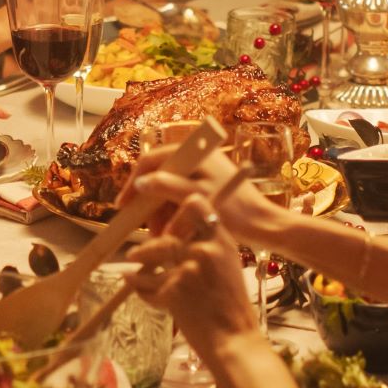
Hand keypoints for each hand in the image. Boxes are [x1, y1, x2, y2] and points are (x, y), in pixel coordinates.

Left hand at [124, 220, 262, 355]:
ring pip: (152, 257)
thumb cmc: (234, 308)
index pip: (196, 206)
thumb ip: (209, 249)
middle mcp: (204, 249)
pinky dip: (141, 289)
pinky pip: (148, 285)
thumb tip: (180, 241)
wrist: (235, 340)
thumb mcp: (229, 268)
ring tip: (128, 270)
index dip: (177, 213)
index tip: (166, 226)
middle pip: (165, 237)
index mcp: (222, 241)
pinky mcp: (173, 290)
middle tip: (135, 253)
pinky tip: (136, 289)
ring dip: (137, 265)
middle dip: (147, 247)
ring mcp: (187, 268)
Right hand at [130, 155, 294, 249]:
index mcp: (195, 152)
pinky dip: (172, 213)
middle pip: (159, 176)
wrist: (264, 224)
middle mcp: (197, 157)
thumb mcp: (196, 198)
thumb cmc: (235, 209)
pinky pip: (180, 197)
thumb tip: (139, 182)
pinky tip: (169, 231)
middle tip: (143, 227)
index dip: (134, 182)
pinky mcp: (206, 186)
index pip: (152, 161)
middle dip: (149, 203)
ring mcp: (202, 172)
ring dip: (160, 211)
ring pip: (168, 189)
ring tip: (158, 235)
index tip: (123, 205)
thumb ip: (167, 187)